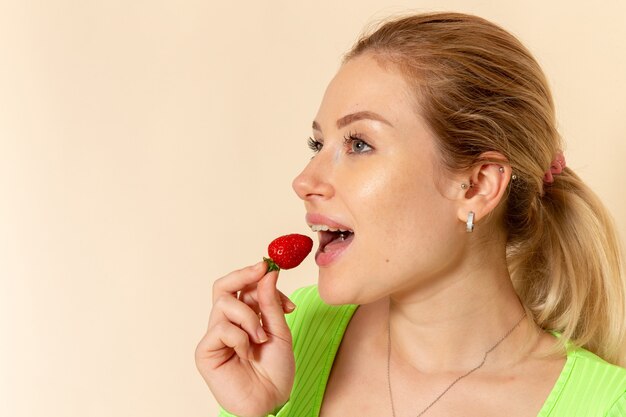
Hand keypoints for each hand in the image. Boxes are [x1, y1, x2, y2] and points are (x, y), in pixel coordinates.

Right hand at [195, 262, 295, 416]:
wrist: (271, 400)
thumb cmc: (276, 370)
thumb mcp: (279, 331)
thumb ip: (271, 303)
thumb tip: (268, 273)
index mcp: (244, 316)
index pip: (243, 286)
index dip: (256, 274)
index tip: (271, 267)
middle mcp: (226, 323)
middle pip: (222, 285)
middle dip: (243, 274)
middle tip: (261, 270)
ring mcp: (215, 336)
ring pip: (225, 303)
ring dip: (250, 317)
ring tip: (261, 338)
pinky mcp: (205, 351)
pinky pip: (221, 328)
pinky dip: (240, 337)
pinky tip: (247, 353)